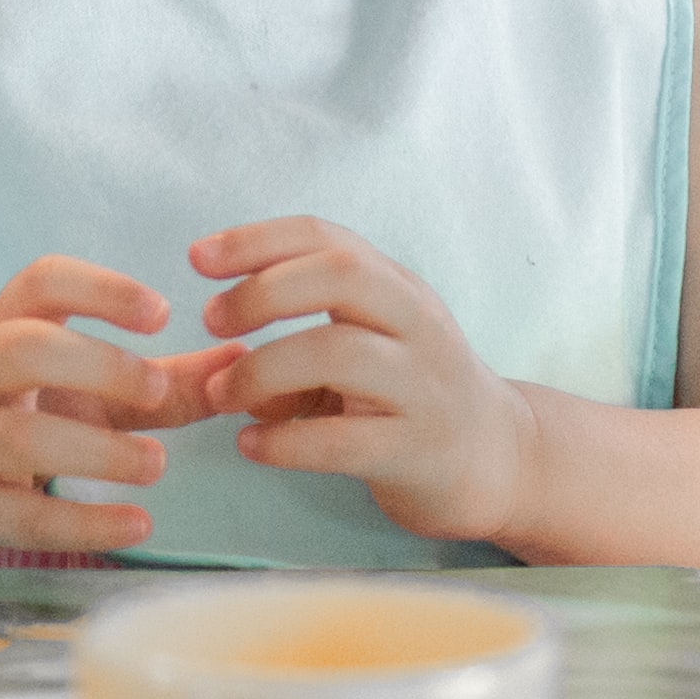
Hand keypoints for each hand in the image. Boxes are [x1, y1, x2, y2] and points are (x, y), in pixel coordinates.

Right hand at [0, 255, 238, 559]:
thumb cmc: (11, 410)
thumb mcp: (76, 383)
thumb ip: (161, 377)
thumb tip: (246, 365)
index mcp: (0, 325)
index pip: (42, 283)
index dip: (101, 290)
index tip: (162, 313)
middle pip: (23, 349)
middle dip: (97, 365)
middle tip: (158, 390)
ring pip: (20, 436)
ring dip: (96, 450)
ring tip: (157, 466)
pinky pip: (22, 517)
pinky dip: (84, 523)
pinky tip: (137, 524)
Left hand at [192, 218, 541, 547]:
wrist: (501, 459)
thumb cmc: (414, 392)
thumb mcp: (371, 342)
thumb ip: (306, 333)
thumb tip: (220, 354)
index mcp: (396, 288)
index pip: (328, 238)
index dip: (258, 240)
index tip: (198, 257)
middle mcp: (416, 325)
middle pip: (342, 276)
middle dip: (264, 291)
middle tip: (213, 320)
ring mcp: (422, 387)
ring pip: (341, 354)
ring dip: (264, 370)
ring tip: (222, 393)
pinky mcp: (418, 451)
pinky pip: (345, 441)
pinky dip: (286, 442)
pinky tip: (250, 446)